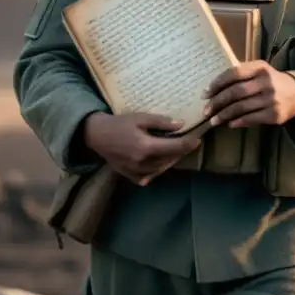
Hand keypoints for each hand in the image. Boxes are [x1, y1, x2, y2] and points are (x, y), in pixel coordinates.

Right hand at [82, 112, 200, 185]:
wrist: (97, 135)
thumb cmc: (119, 123)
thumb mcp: (141, 118)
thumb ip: (161, 122)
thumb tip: (181, 125)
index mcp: (147, 147)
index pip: (175, 147)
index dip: (189, 144)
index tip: (197, 140)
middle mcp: (143, 162)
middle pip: (170, 159)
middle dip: (181, 152)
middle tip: (187, 144)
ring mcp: (136, 171)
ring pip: (161, 169)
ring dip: (171, 161)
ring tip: (175, 151)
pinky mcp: (130, 176)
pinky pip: (149, 177)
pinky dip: (157, 170)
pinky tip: (159, 162)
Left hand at [202, 61, 294, 128]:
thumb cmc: (271, 81)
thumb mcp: (260, 71)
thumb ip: (241, 74)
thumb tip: (214, 87)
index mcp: (260, 68)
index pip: (234, 73)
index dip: (217, 83)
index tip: (205, 93)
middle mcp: (266, 82)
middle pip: (236, 92)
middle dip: (217, 102)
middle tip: (206, 110)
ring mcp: (271, 99)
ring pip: (241, 107)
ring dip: (224, 115)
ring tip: (213, 120)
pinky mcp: (275, 115)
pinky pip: (251, 119)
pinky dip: (238, 122)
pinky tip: (230, 123)